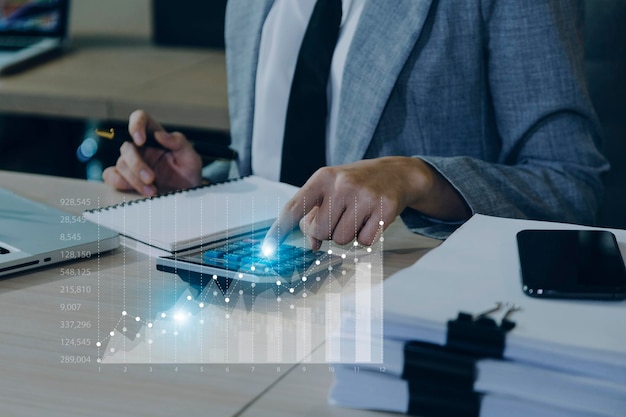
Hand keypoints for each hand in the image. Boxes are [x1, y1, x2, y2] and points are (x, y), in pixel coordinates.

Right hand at [102, 110, 202, 195]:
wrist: (187, 195)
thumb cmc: (189, 174)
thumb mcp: (191, 158)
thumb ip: (179, 143)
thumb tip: (159, 134)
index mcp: (156, 136)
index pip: (141, 118)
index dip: (136, 124)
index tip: (140, 140)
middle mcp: (141, 147)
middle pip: (127, 147)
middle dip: (137, 164)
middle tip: (151, 178)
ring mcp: (132, 162)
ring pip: (121, 164)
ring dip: (134, 179)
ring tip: (152, 191)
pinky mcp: (126, 178)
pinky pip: (110, 175)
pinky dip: (118, 182)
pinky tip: (132, 190)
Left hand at [263, 157, 470, 249]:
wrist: (395, 173)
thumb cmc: (354, 185)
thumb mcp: (330, 190)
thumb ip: (314, 214)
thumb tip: (310, 244)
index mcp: (323, 177)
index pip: (294, 208)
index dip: (279, 230)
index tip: (268, 248)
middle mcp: (342, 185)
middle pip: (320, 231)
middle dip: (325, 232)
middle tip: (338, 217)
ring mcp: (365, 197)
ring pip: (341, 240)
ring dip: (346, 234)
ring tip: (356, 216)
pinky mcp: (385, 209)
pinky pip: (365, 242)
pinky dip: (366, 237)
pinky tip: (371, 220)